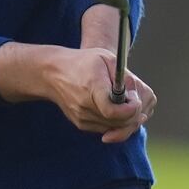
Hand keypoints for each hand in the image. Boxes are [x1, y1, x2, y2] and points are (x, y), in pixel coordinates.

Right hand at [0, 41, 155, 142]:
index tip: (135, 101)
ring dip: (125, 119)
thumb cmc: (83, 62)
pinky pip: (106, 129)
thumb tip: (136, 99)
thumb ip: (125, 79)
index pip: (113, 111)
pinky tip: (114, 108)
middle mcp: (84, 106)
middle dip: (133, 115)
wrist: (53, 73)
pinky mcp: (81, 124)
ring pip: (114, 128)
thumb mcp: (107, 59)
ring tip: (125, 103)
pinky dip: (114, 122)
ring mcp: (81, 117)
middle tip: (136, 104)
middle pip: (118, 122)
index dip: (130, 110)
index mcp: (91, 87)